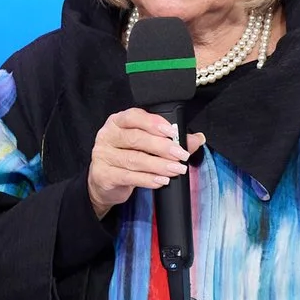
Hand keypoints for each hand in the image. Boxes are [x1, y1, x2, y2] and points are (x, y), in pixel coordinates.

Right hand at [88, 108, 202, 217]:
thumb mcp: (145, 146)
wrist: (103, 183)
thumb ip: (170, 140)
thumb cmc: (126, 157)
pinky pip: (129, 177)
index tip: (172, 132)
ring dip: (159, 165)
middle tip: (181, 155)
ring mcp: (103, 156)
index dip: (153, 123)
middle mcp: (107, 136)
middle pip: (136, 138)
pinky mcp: (103, 175)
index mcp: (117, 122)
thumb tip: (196, 139)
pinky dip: (148, 179)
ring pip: (134, 159)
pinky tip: (161, 180)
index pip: (133, 116)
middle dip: (162, 147)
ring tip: (176, 169)